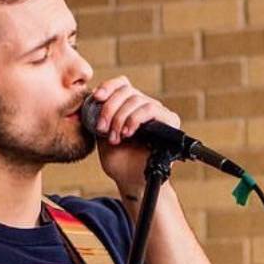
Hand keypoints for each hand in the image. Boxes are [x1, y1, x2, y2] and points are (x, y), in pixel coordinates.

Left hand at [88, 76, 182, 196]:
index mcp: (128, 105)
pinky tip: (127, 133)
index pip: (121, 84)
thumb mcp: (102, 132)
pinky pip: (150, 109)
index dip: (108, 87)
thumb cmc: (118, 159)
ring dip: (121, 118)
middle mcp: (144, 105)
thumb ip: (99, 114)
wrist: (132, 180)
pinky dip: (135, 119)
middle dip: (110, 108)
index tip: (95, 98)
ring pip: (137, 100)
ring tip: (115, 137)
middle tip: (102, 128)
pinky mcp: (170, 120)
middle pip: (126, 90)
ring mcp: (158, 112)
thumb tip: (93, 96)